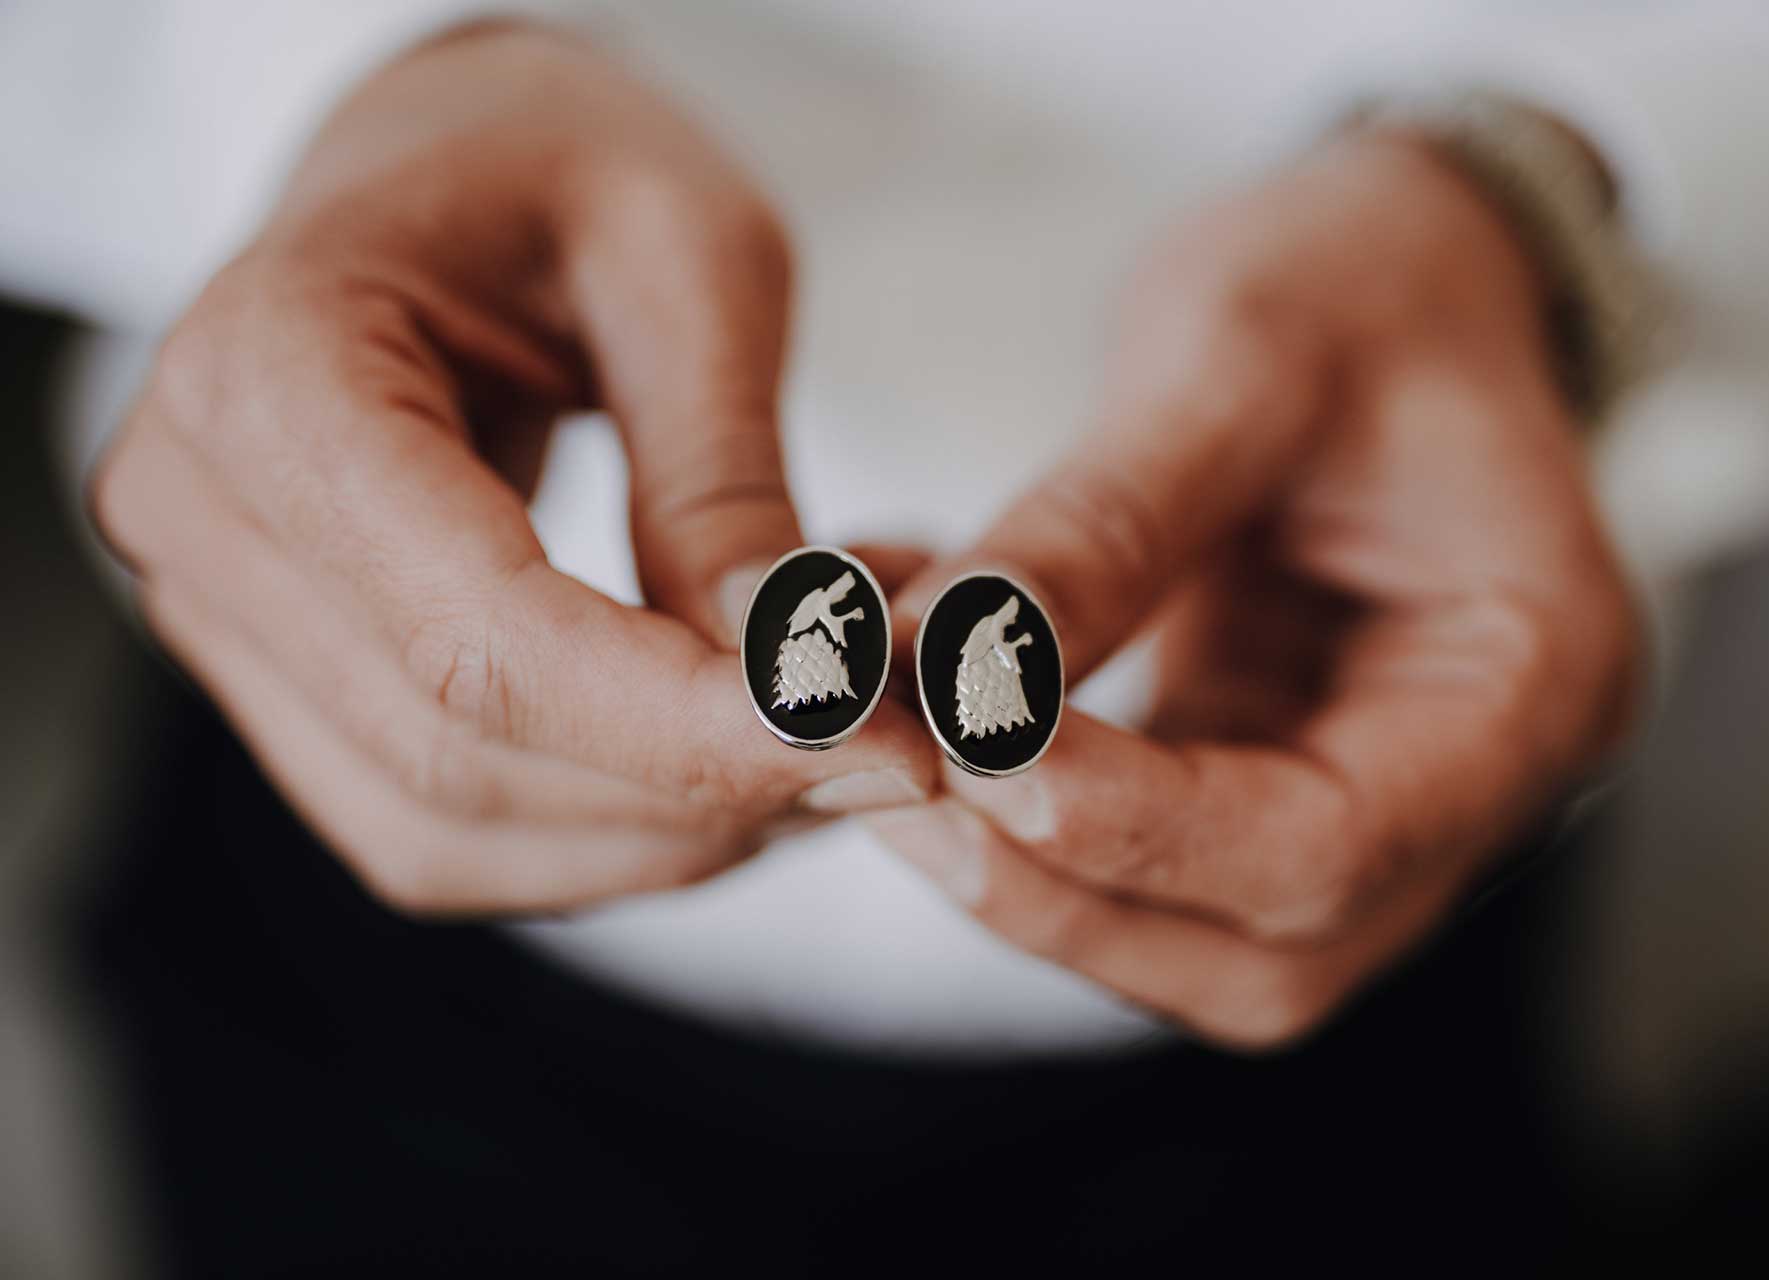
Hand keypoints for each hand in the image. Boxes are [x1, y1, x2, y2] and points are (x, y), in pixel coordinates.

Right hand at [91, 24, 933, 913]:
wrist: (451, 167)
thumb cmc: (564, 166)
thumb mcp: (690, 261)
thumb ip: (725, 476)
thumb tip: (802, 683)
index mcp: (272, 373)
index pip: (480, 635)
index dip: (682, 724)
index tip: (879, 742)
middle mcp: (200, 514)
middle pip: (462, 755)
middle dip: (701, 788)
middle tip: (900, 746)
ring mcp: (222, 614)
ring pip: (451, 829)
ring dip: (667, 833)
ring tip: (833, 747)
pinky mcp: (284, 677)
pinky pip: (444, 829)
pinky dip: (608, 831)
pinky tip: (734, 766)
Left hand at [872, 134, 1639, 1048]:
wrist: (1403, 261)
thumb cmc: (1368, 281)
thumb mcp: (1243, 357)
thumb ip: (1105, 521)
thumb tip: (938, 659)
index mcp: (1534, 683)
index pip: (1335, 841)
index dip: (1141, 827)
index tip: (967, 750)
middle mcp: (1468, 783)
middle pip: (1265, 948)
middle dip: (1064, 888)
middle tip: (888, 786)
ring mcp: (1373, 794)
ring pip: (1193, 934)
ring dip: (1029, 876)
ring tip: (877, 764)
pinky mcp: (1274, 771)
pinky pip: (1149, 855)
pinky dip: (1028, 818)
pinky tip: (923, 731)